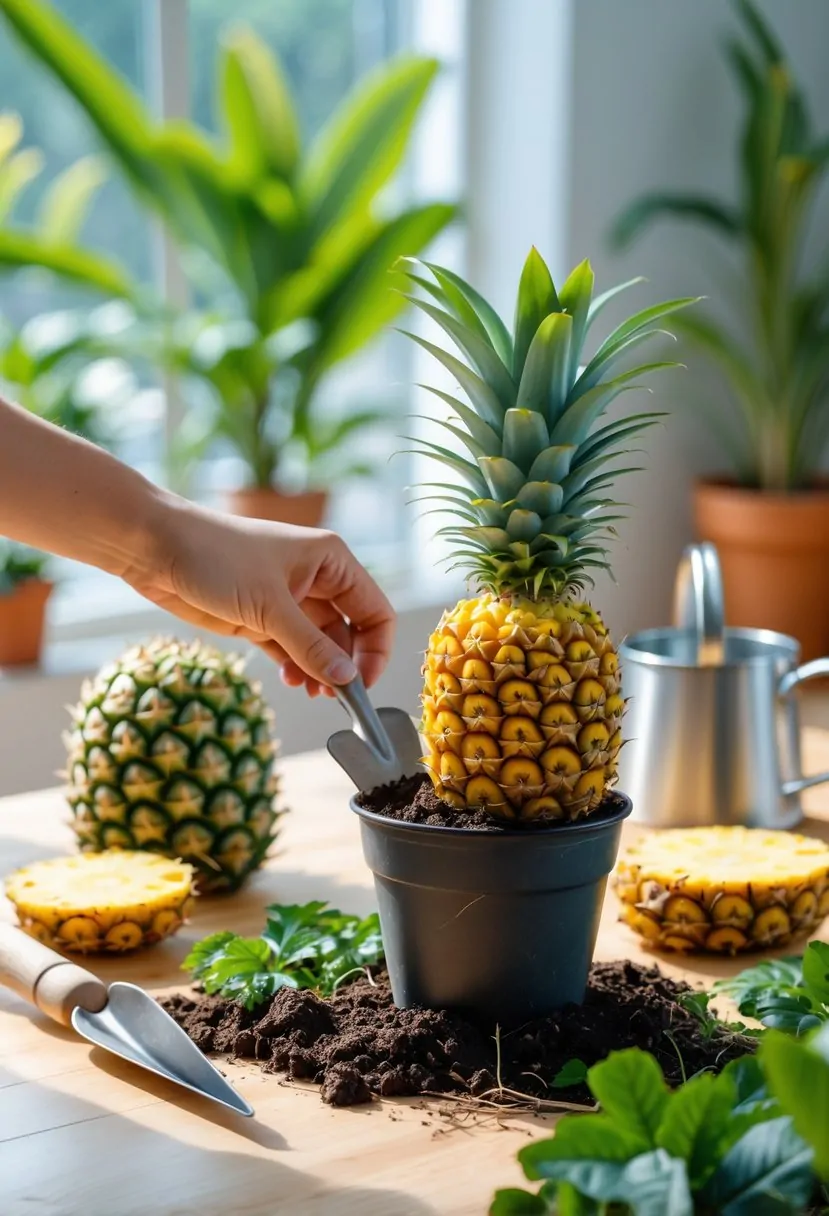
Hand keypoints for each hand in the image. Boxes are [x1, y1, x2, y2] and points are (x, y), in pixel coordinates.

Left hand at [130, 497, 394, 696]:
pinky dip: (296, 667)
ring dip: (319, 671)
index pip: (374, 610)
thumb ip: (310, 646)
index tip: (362, 683)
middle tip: (335, 698)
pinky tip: (291, 681)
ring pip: (319, 644)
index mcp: (330, 560)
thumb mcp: (268, 607)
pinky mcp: (260, 617)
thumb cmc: (215, 557)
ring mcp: (287, 600)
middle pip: (350, 631)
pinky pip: (291, 649)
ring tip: (310, 692)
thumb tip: (347, 680)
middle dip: (345, 665)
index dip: (376, 649)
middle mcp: (315, 578)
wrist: (155, 547)